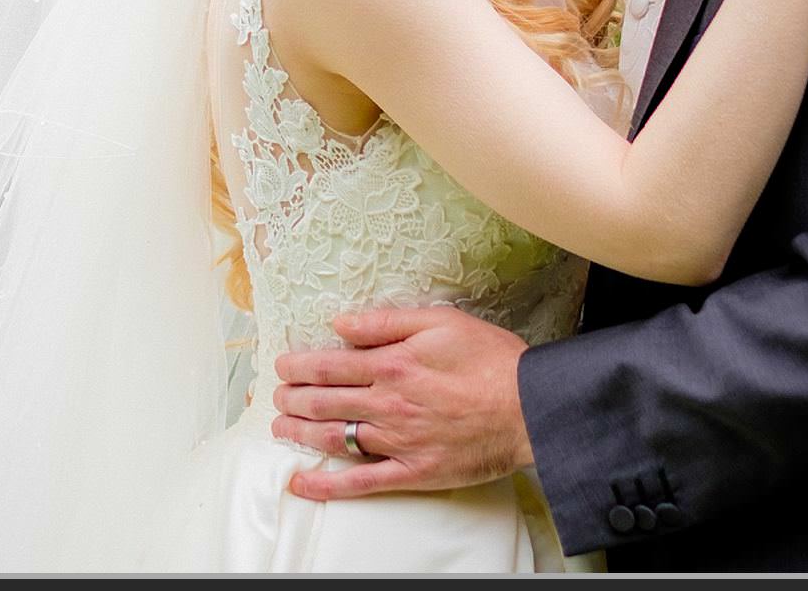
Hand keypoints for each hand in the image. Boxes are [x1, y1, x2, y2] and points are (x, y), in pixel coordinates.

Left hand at [267, 307, 531, 501]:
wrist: (532, 408)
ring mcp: (398, 442)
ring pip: (333, 439)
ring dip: (299, 433)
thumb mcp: (440, 321)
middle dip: (292, 399)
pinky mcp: (413, 473)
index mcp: (391, 365)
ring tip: (279, 429)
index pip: (328, 365)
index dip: (298, 366)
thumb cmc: (491, 360)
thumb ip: (386, 322)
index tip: (282, 366)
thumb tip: (341, 323)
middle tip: (276, 397)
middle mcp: (387, 405)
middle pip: (323, 401)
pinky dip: (328, 486)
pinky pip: (361, 483)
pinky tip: (302, 485)